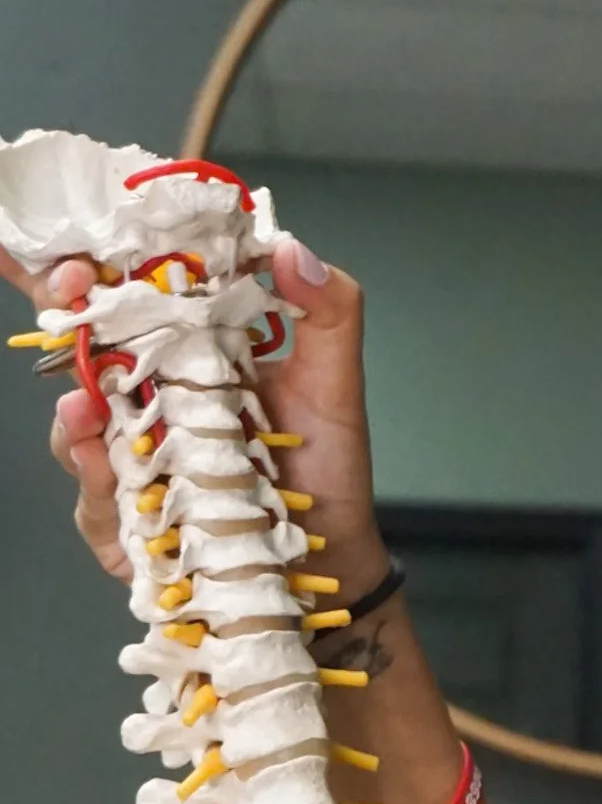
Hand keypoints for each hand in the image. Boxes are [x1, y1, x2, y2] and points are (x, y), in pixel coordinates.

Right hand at [0, 237, 389, 596]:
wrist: (332, 556)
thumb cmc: (327, 468)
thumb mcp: (335, 382)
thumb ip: (326, 310)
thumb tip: (286, 247)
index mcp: (193, 354)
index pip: (130, 299)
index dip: (96, 269)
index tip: (82, 249)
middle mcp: (154, 400)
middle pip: (86, 350)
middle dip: (64, 316)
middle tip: (64, 290)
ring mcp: (136, 456)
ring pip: (80, 423)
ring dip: (74, 408)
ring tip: (83, 400)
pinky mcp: (130, 517)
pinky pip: (95, 496)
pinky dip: (92, 476)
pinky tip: (100, 458)